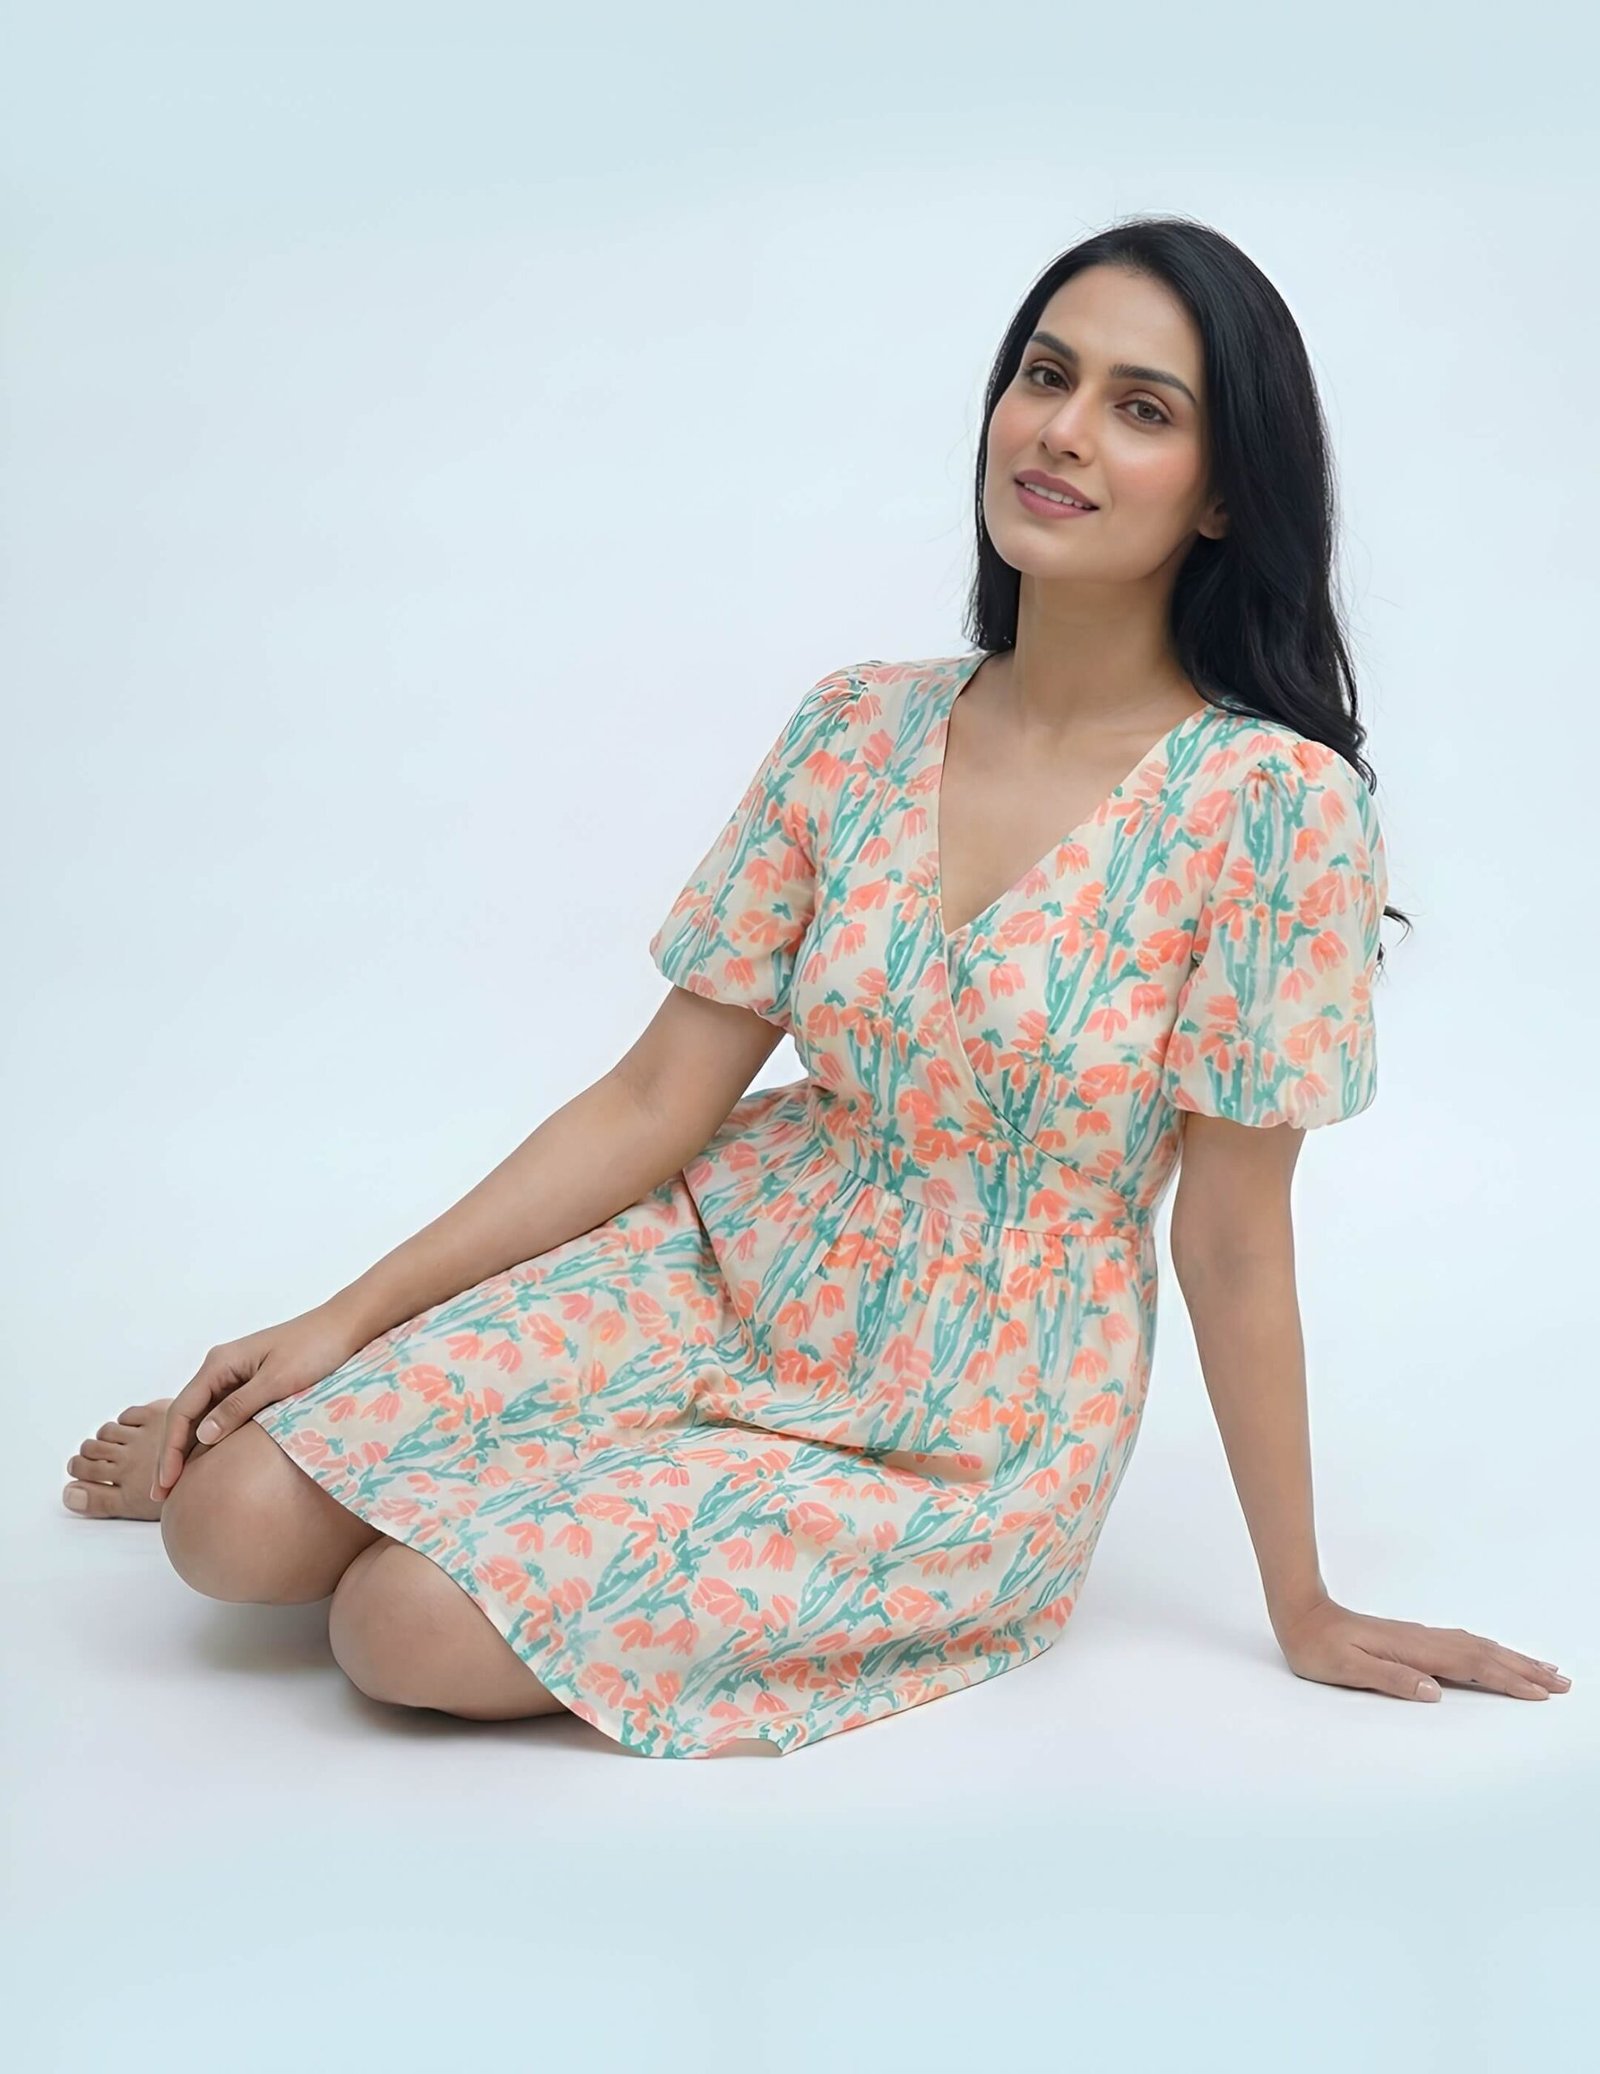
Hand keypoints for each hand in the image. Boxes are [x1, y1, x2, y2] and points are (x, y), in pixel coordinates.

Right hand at [152, 1304, 373, 1501]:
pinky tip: (206, 1460)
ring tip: (177, 1484)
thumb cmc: (315, 1349)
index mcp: (219, 1363)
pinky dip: (208, 1438)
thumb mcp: (278, 1381)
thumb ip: (239, 1407)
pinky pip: (220, 1413)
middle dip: (171, 1455)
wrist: (344, 1327)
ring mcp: (234, 1374)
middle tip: (163, 1494)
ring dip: (186, 1449)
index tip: (166, 1483)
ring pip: (200, 1416)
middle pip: (184, 1416)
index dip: (170, 1450)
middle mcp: (220, 1367)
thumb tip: (202, 1436)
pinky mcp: (250, 1382)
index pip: (182, 1412)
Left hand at [1274, 1596, 1570, 1701]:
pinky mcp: (1412, 1639)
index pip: (1471, 1666)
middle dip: (1523, 1669)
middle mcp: (1422, 1641)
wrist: (1301, 1614)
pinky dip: (1488, 1651)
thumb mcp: (1347, 1669)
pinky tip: (1494, 1654)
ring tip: (1542, 1669)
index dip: (1507, 1680)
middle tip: (1562, 1682)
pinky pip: (1462, 1644)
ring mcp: (1419, 1638)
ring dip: (1511, 1658)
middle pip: (1484, 1654)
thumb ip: (1389, 1678)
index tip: (1540, 1692)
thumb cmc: (1319, 1647)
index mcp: (1413, 1650)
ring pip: (1476, 1646)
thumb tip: (1433, 1691)